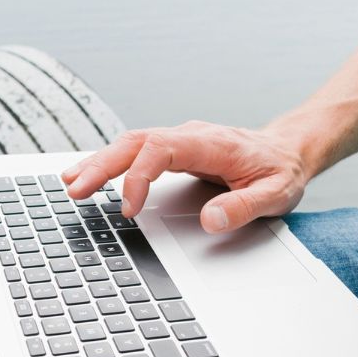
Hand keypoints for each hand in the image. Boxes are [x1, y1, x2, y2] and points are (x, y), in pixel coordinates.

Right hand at [61, 121, 314, 232]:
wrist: (288, 149)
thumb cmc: (280, 170)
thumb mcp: (276, 194)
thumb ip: (245, 207)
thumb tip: (211, 220)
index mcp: (211, 143)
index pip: (161, 149)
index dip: (138, 176)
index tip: (128, 208)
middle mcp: (189, 136)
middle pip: (135, 142)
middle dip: (101, 165)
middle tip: (75, 190)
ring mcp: (179, 140)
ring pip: (130, 144)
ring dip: (98, 162)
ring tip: (70, 183)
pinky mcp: (173, 149)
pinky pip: (135, 151)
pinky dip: (110, 162)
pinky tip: (88, 175)